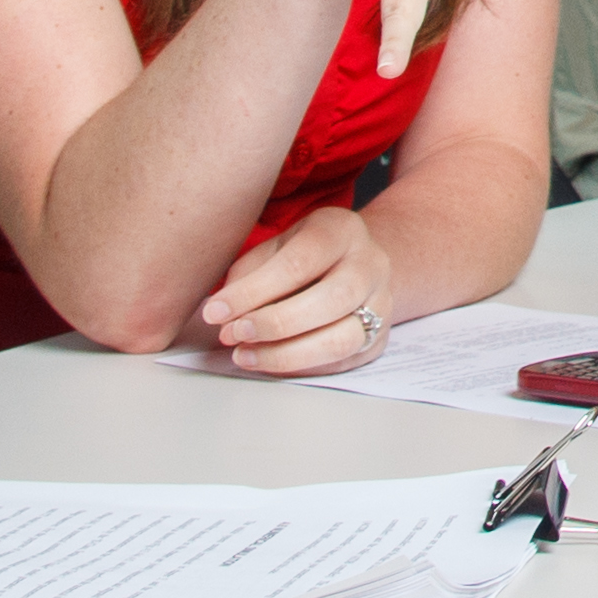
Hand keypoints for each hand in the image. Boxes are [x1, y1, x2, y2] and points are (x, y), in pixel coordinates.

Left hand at [202, 204, 389, 373]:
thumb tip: (222, 317)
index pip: (299, 262)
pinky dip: (300, 367)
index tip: (215, 311)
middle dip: (274, 323)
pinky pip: (341, 362)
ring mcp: (382, 303)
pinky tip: (269, 362)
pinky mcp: (379, 339)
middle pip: (331, 300)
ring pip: (342, 339)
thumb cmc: (302, 255)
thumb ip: (248, 277)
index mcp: (342, 230)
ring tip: (246, 355)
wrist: (354, 264)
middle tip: (233, 334)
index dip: (253, 291)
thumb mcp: (274, 248)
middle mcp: (371, 264)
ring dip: (286, 355)